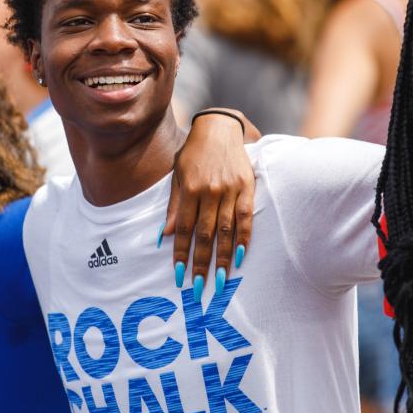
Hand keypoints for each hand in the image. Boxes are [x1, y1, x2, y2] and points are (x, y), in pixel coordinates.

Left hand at [164, 111, 255, 301]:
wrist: (220, 127)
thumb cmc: (194, 153)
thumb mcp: (177, 174)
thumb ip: (174, 205)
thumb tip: (164, 235)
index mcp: (190, 189)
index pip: (184, 228)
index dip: (181, 252)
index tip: (179, 274)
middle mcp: (210, 191)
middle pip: (205, 234)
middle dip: (201, 262)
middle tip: (198, 285)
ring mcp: (230, 189)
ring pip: (226, 230)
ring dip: (223, 257)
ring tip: (221, 279)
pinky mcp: (247, 187)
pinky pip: (246, 217)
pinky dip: (244, 237)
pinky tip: (241, 256)